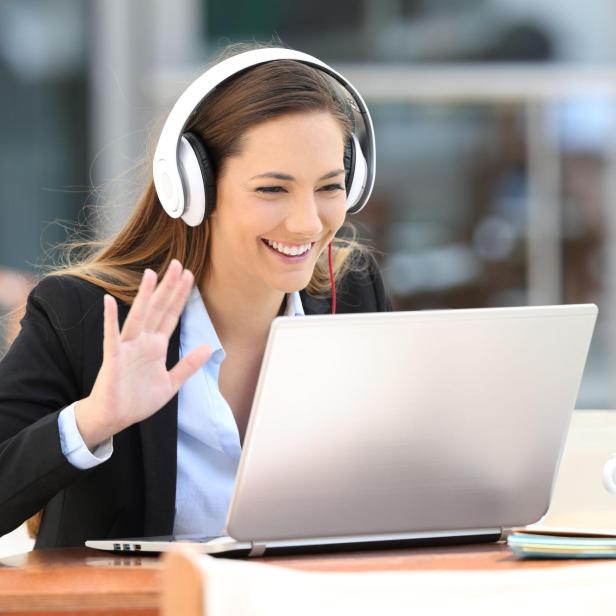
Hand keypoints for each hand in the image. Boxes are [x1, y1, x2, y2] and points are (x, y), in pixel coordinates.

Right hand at [75, 260, 211, 449]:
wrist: (115, 418)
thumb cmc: (138, 400)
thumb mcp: (171, 383)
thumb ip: (188, 365)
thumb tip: (209, 347)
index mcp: (156, 346)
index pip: (171, 315)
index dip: (180, 297)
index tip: (190, 276)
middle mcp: (142, 342)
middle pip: (158, 309)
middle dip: (169, 288)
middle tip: (179, 264)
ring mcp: (127, 348)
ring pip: (138, 317)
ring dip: (145, 296)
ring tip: (152, 275)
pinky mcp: (113, 359)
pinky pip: (111, 336)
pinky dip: (109, 319)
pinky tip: (108, 301)